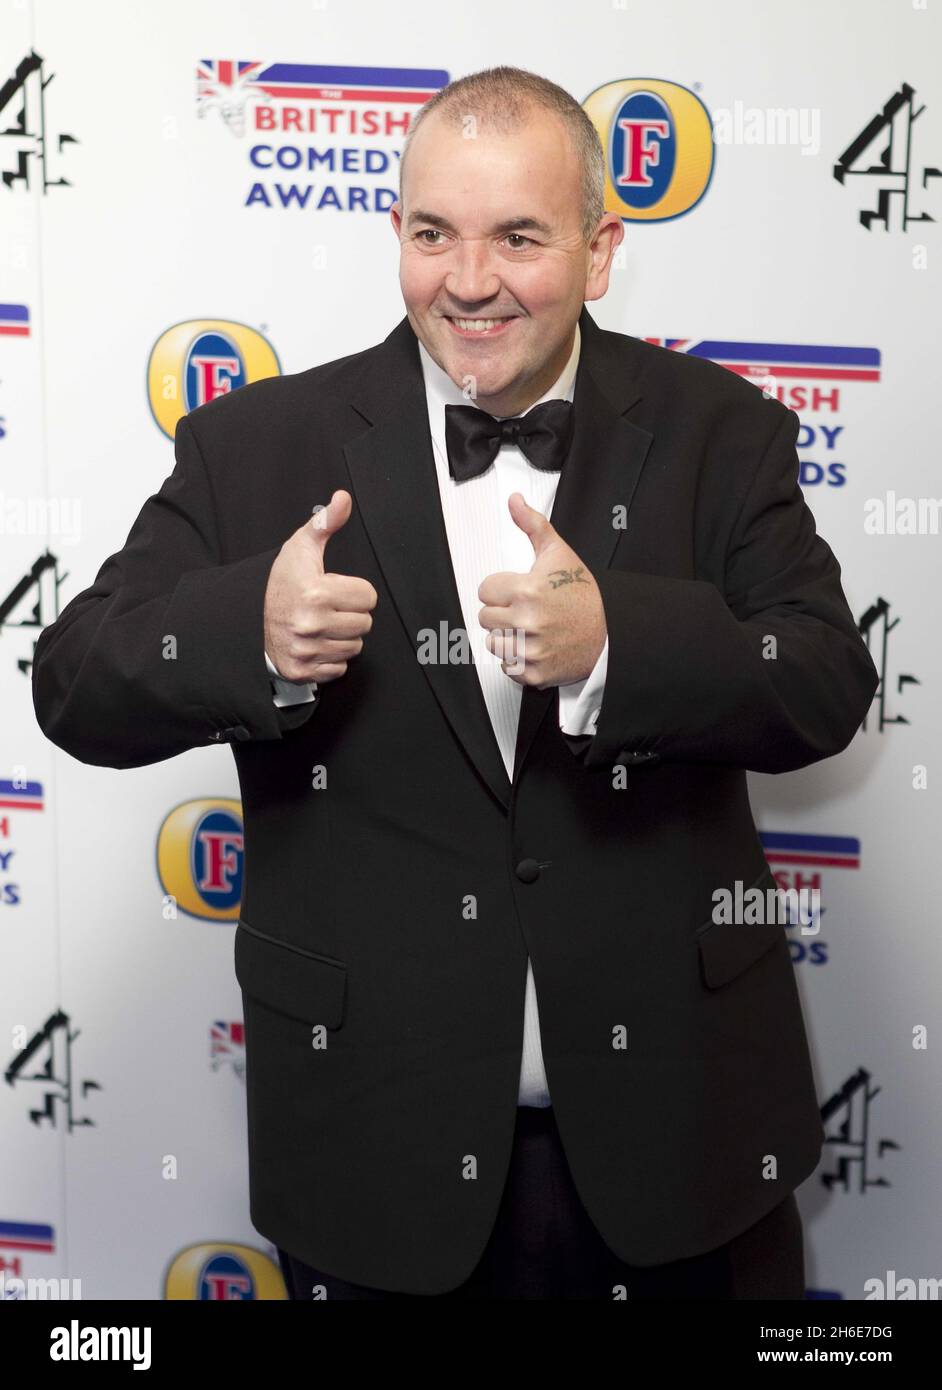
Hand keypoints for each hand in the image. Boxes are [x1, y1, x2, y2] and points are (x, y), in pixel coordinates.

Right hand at [264, 489, 376, 683]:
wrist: (245, 617)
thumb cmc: (278, 582)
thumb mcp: (300, 548)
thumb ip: (325, 523)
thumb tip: (343, 499)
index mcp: (316, 593)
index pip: (369, 597)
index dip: (355, 590)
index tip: (336, 589)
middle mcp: (311, 625)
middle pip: (365, 624)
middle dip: (350, 613)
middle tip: (328, 607)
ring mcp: (307, 651)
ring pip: (354, 647)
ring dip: (343, 636)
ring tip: (322, 624)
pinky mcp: (303, 671)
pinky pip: (339, 668)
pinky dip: (330, 658)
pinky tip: (316, 642)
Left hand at [478, 492, 606, 689]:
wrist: (610, 634)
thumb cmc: (583, 595)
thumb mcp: (559, 554)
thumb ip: (533, 525)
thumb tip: (514, 501)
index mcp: (527, 590)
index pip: (485, 590)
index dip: (501, 589)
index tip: (519, 591)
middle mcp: (527, 621)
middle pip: (485, 617)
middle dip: (503, 612)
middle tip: (527, 610)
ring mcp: (530, 649)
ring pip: (493, 642)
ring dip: (508, 637)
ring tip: (532, 630)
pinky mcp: (534, 672)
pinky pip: (507, 667)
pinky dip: (518, 660)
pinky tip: (537, 647)